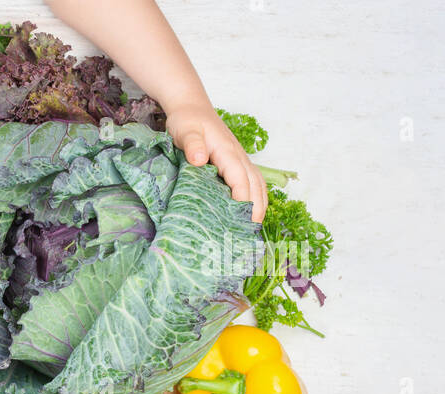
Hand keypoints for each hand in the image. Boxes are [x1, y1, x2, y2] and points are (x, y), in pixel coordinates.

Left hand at [165, 105, 267, 221]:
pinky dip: (255, 198)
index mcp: (227, 151)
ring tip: (252, 229)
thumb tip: (200, 160)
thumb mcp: (185, 130)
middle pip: (255, 185)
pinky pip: (252, 183)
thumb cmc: (187, 121)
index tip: (243, 219)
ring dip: (259, 205)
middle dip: (255, 208)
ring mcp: (240, 160)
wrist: (192, 109)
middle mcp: (239, 157)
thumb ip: (192, 144)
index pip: (240, 178)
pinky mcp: (236, 164)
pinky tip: (248, 214)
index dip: (243, 199)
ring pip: (257, 184)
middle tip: (248, 234)